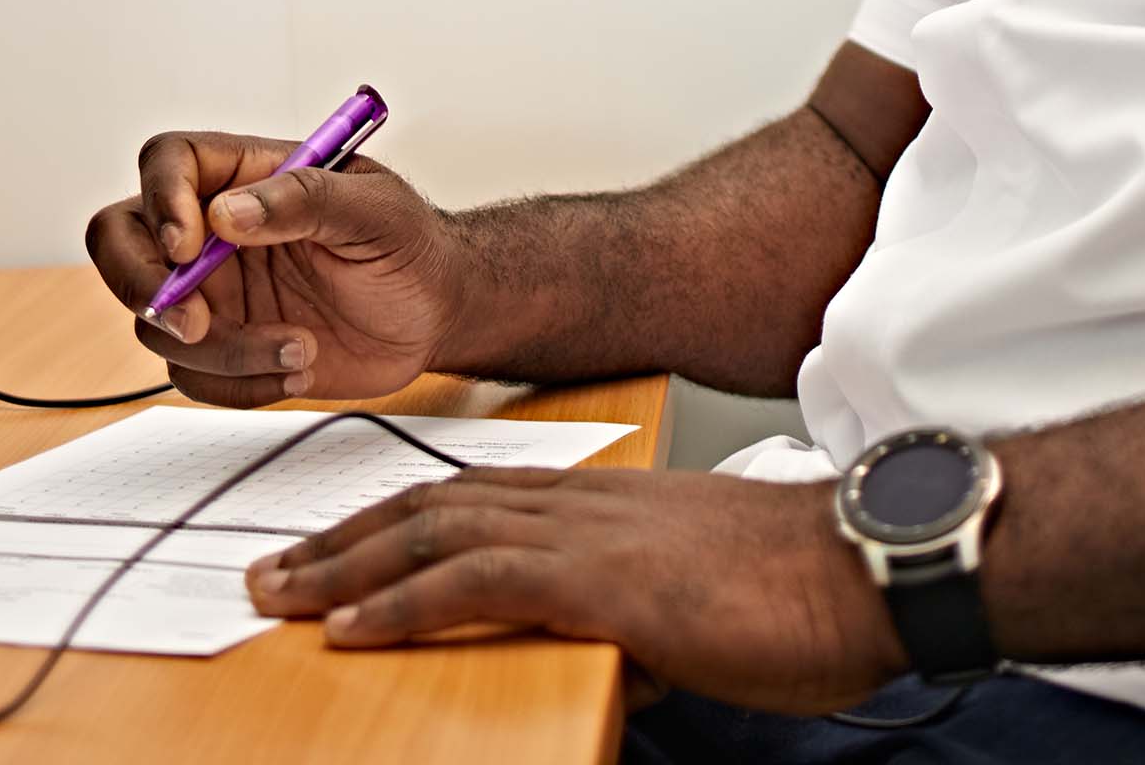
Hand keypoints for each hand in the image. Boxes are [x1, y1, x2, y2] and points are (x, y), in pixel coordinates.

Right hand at [86, 132, 466, 404]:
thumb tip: (226, 213)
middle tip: (196, 323)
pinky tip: (300, 366)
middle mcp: (212, 230)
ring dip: (223, 349)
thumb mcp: (374, 210)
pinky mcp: (224, 347)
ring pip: (155, 323)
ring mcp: (212, 291)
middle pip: (119, 240)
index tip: (191, 245)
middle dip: (141, 287)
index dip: (160, 199)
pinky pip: (191, 376)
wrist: (434, 314)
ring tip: (303, 345)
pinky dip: (240, 384)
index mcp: (244, 175)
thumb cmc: (409, 245)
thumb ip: (303, 200)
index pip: (166, 161)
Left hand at [245, 467, 907, 713]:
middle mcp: (581, 502)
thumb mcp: (698, 598)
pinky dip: (404, 601)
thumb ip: (637, 612)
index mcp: (602, 500)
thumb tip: (612, 650)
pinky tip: (354, 627)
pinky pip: (477, 582)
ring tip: (283, 595)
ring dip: (346, 565)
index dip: (388, 519)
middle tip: (274, 569)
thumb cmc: (805, 590)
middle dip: (342, 538)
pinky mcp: (602, 580)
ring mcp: (587, 535)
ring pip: (435, 531)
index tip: (332, 547)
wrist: (869, 564)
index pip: (468, 495)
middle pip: (430, 502)